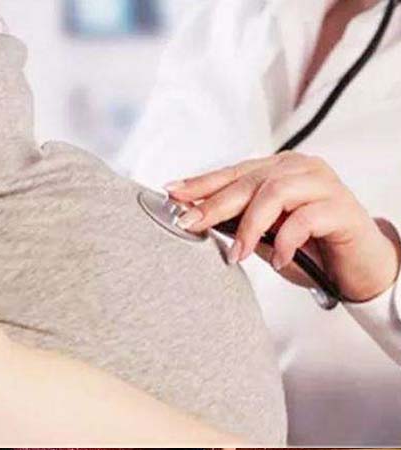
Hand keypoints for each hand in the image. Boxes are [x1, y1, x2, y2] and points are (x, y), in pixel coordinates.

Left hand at [165, 153, 400, 301]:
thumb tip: (196, 218)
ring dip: (249, 226)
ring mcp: (322, 184)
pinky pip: (305, 218)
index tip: (172, 192)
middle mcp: (299, 169)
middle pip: (248, 181)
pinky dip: (286, 241)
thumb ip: (238, 224)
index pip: (233, 173)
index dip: (201, 183)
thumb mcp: (266, 237)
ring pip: (274, 193)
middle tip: (189, 224)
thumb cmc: (312, 249)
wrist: (359, 267)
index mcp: (278, 170)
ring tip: (237, 254)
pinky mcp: (341, 207)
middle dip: (213, 204)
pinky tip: (280, 259)